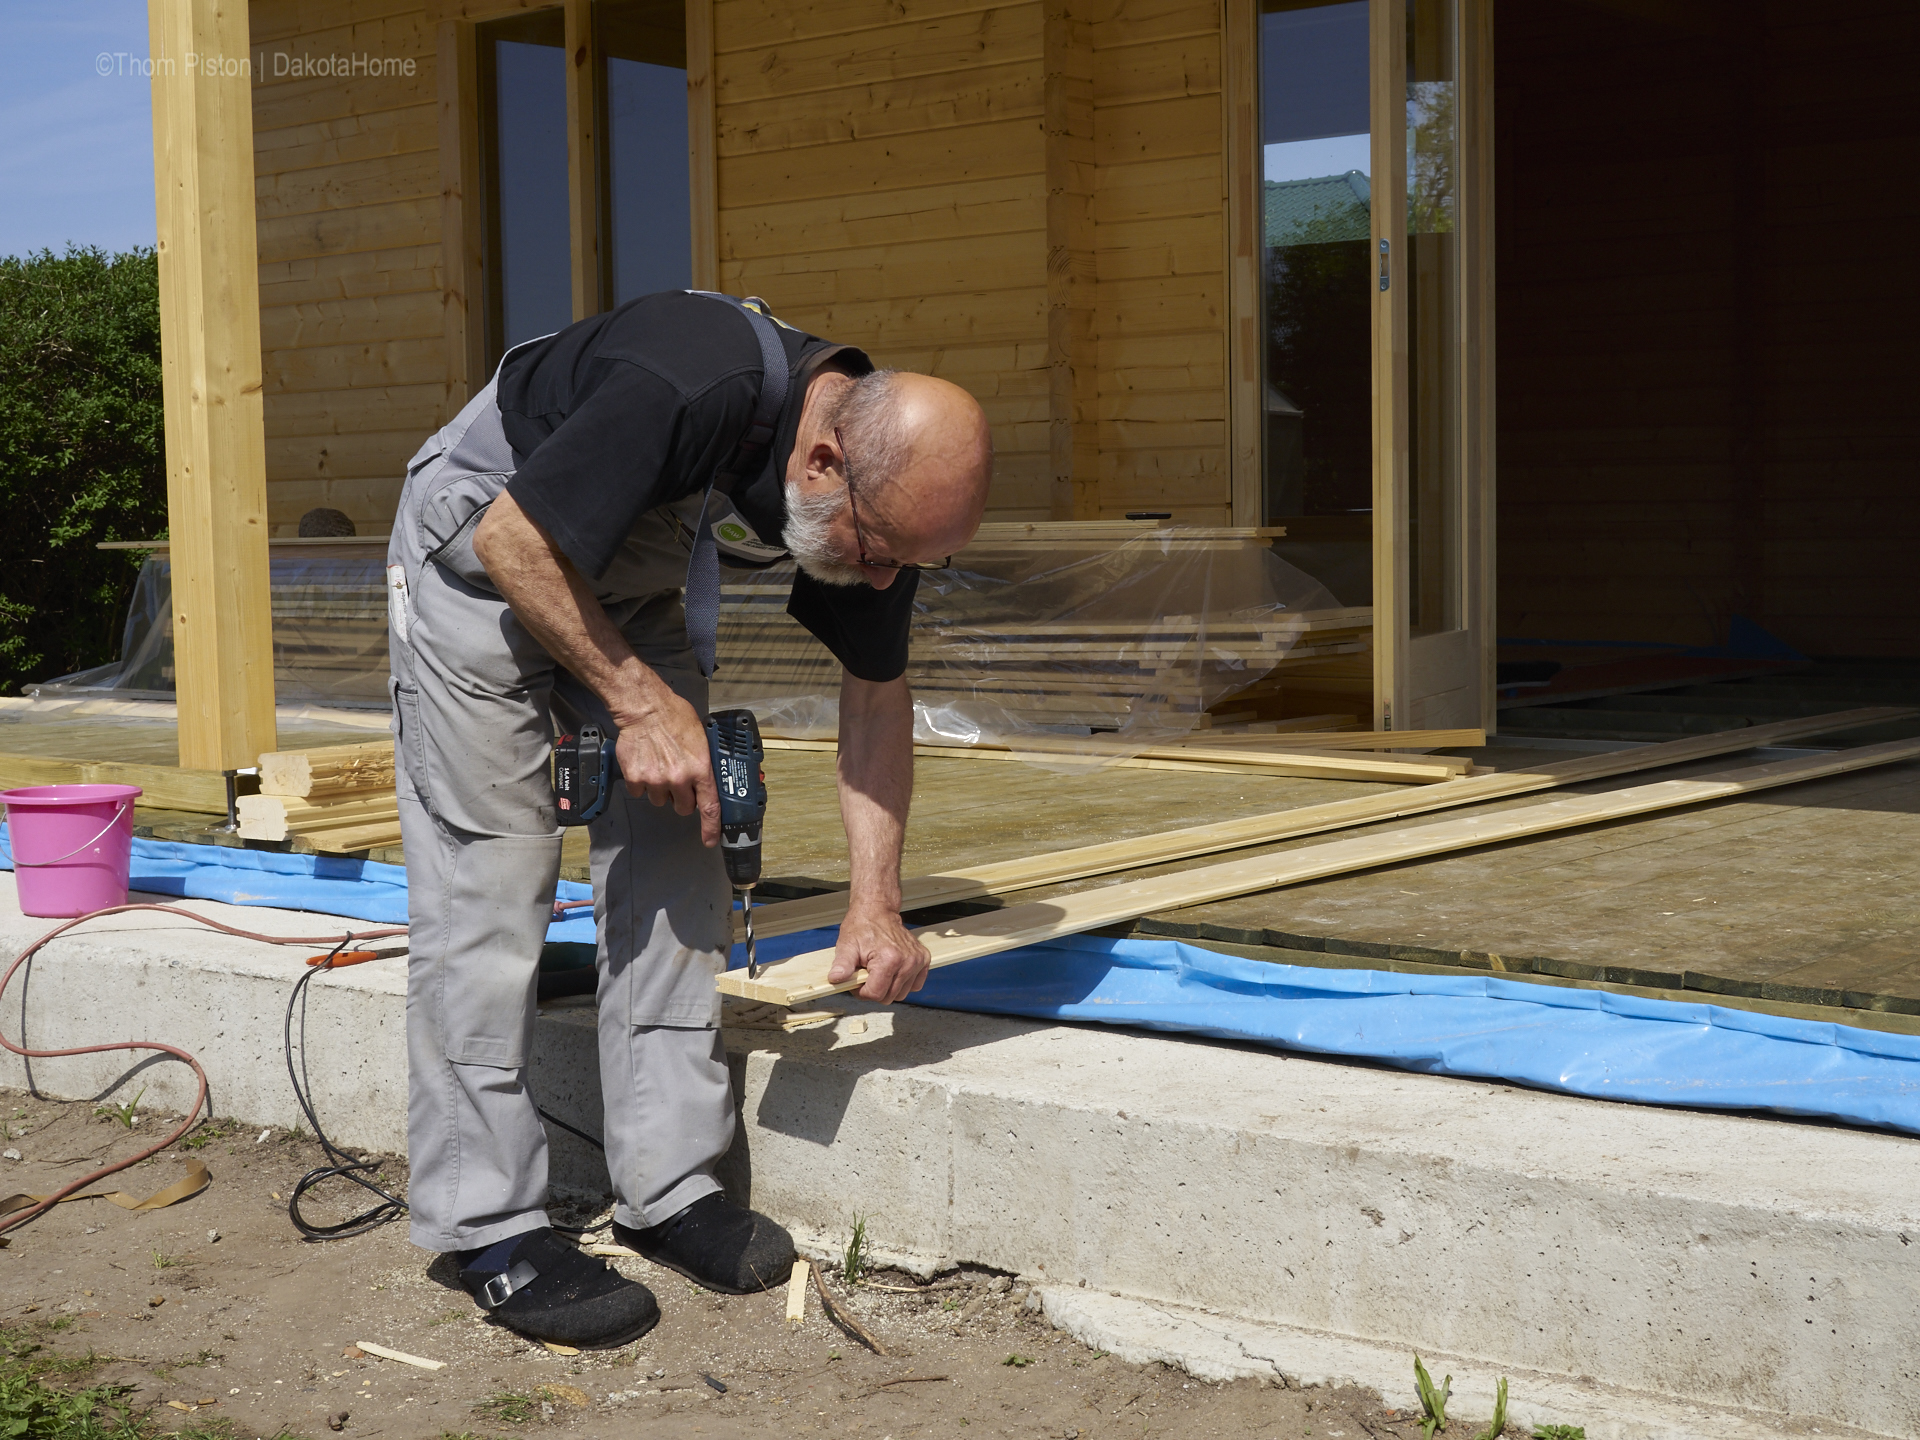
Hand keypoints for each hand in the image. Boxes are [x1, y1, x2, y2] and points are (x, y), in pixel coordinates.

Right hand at [611, 685, 718, 845]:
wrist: (645, 708)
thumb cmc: (674, 716)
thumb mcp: (701, 738)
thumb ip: (704, 763)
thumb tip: (707, 778)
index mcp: (700, 769)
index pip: (710, 807)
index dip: (711, 827)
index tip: (710, 839)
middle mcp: (679, 778)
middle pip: (683, 808)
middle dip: (682, 799)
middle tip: (678, 782)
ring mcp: (656, 780)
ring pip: (660, 800)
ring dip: (661, 789)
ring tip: (659, 766)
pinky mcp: (636, 778)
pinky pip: (640, 792)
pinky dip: (642, 782)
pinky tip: (645, 764)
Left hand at [829, 902, 930, 1003]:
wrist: (877, 911)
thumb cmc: (863, 926)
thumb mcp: (847, 945)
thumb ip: (842, 965)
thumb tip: (835, 979)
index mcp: (889, 959)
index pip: (876, 994)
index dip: (862, 991)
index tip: (858, 979)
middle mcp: (907, 961)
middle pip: (889, 997)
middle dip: (875, 989)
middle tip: (867, 973)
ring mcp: (918, 961)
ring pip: (901, 994)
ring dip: (888, 986)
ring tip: (879, 969)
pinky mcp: (923, 960)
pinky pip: (914, 985)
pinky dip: (903, 983)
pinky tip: (893, 970)